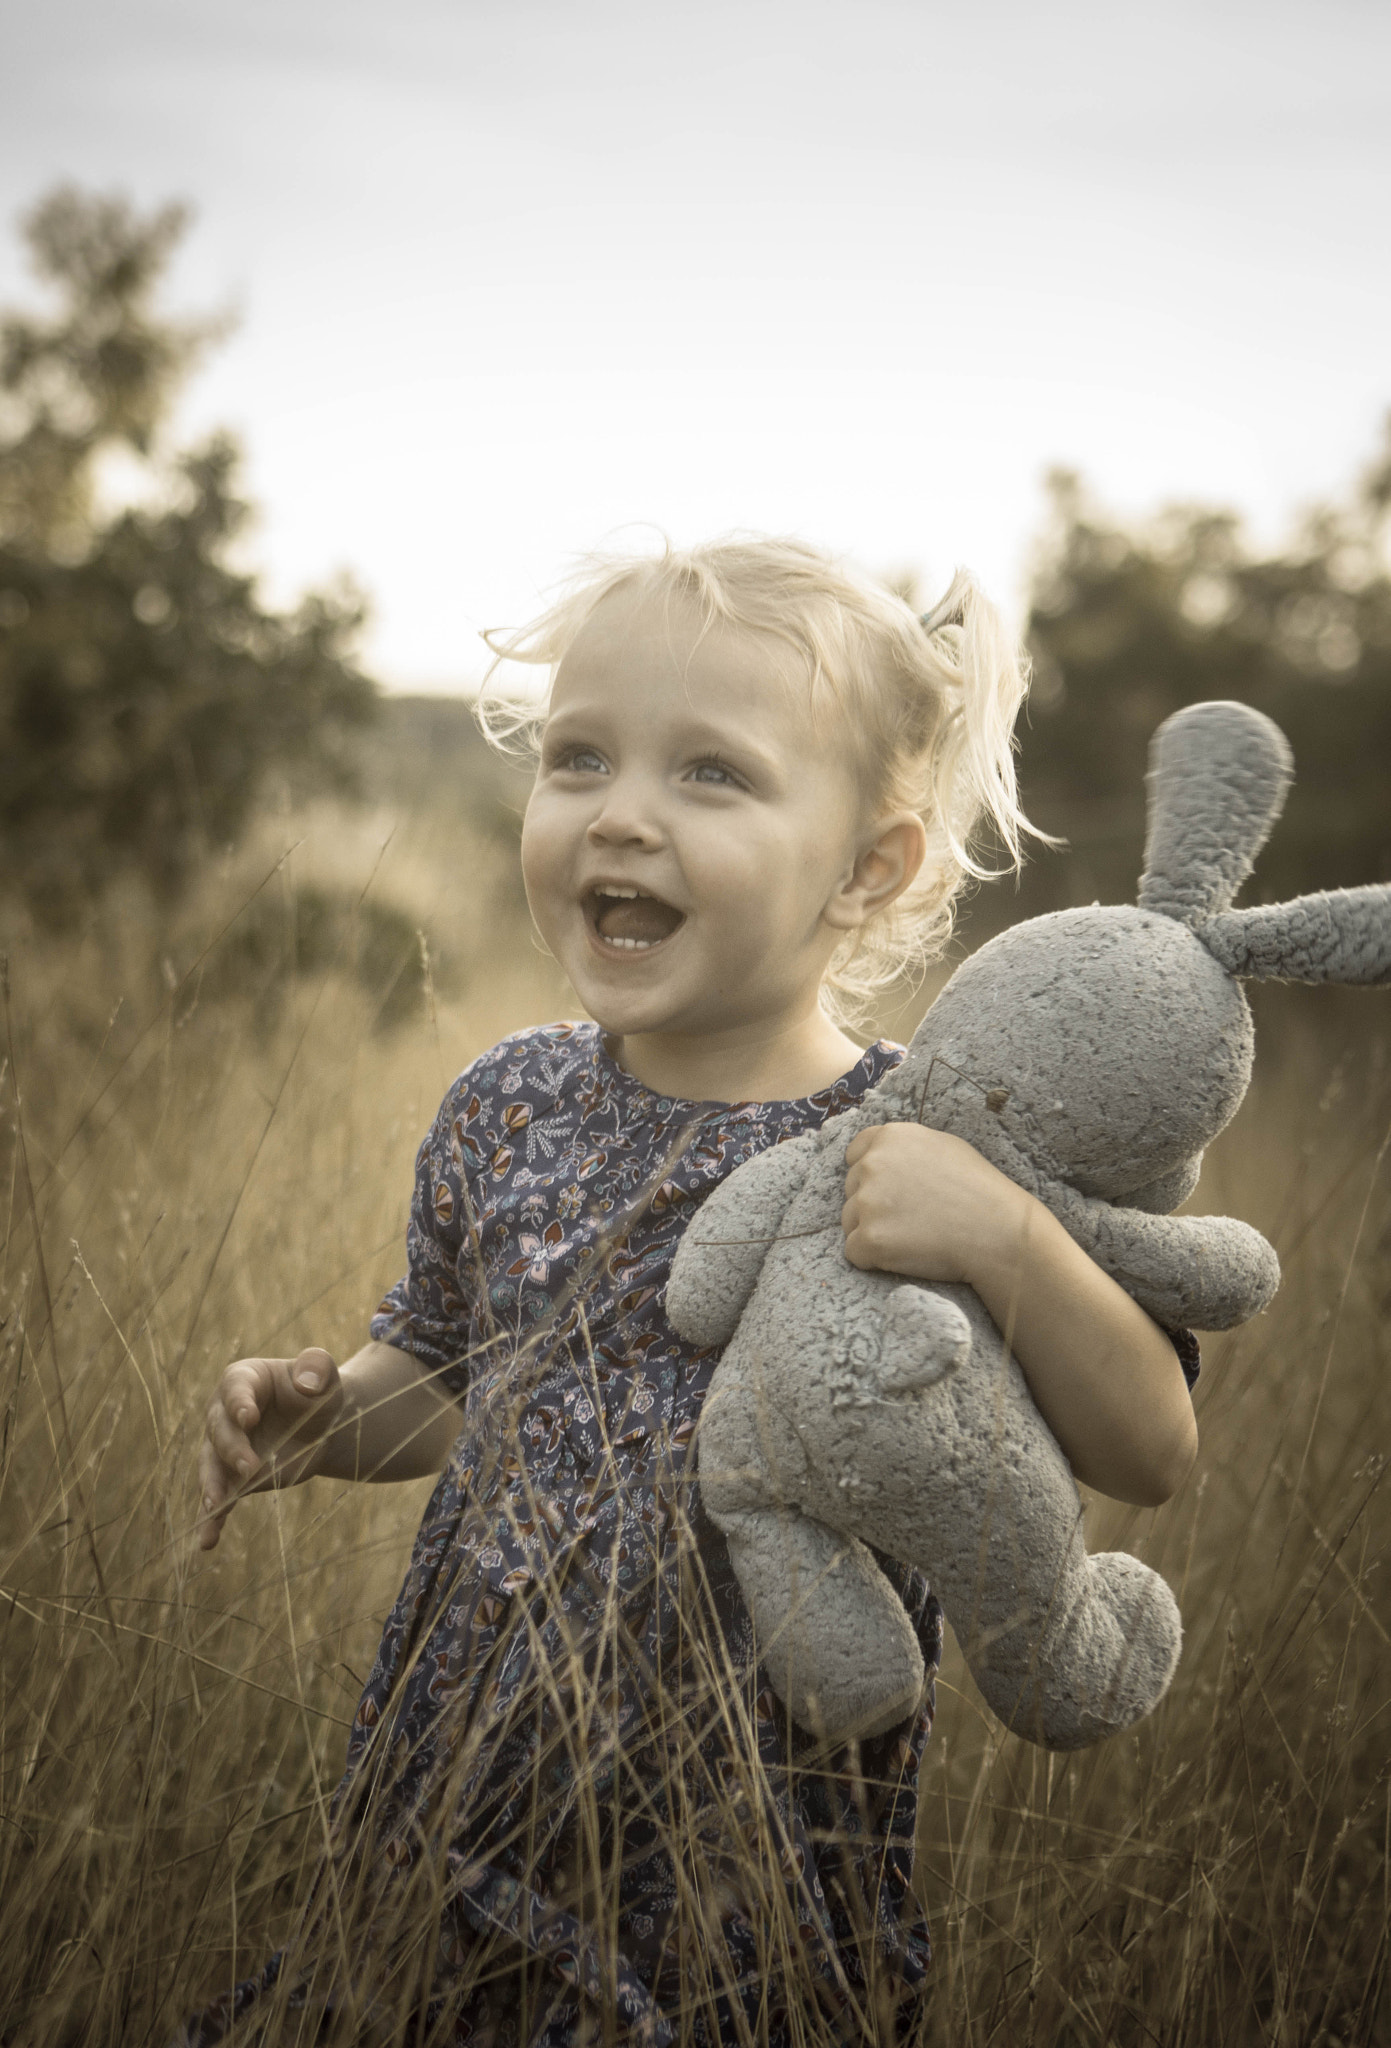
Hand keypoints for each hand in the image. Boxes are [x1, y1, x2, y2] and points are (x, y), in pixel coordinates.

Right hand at [196, 1347, 343, 1551]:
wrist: (322, 1425)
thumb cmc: (319, 1391)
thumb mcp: (324, 1374)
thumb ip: (317, 1367)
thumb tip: (306, 1383)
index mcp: (242, 1380)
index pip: (234, 1389)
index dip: (239, 1403)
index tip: (249, 1417)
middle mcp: (224, 1414)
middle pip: (220, 1431)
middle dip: (233, 1449)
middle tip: (251, 1467)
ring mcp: (225, 1448)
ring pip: (211, 1466)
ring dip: (212, 1486)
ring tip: (214, 1506)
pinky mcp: (233, 1478)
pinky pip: (219, 1497)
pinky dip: (212, 1519)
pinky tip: (207, 1541)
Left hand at [841, 1123, 1028, 1284]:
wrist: (999, 1232)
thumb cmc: (979, 1190)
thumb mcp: (944, 1147)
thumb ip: (905, 1148)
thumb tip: (881, 1155)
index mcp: (890, 1137)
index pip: (855, 1154)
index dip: (871, 1176)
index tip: (893, 1191)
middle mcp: (872, 1164)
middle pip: (851, 1191)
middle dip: (873, 1206)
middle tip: (913, 1218)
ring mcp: (867, 1202)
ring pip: (850, 1222)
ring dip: (872, 1232)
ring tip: (913, 1237)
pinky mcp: (869, 1239)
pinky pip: (855, 1252)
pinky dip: (874, 1259)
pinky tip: (908, 1254)